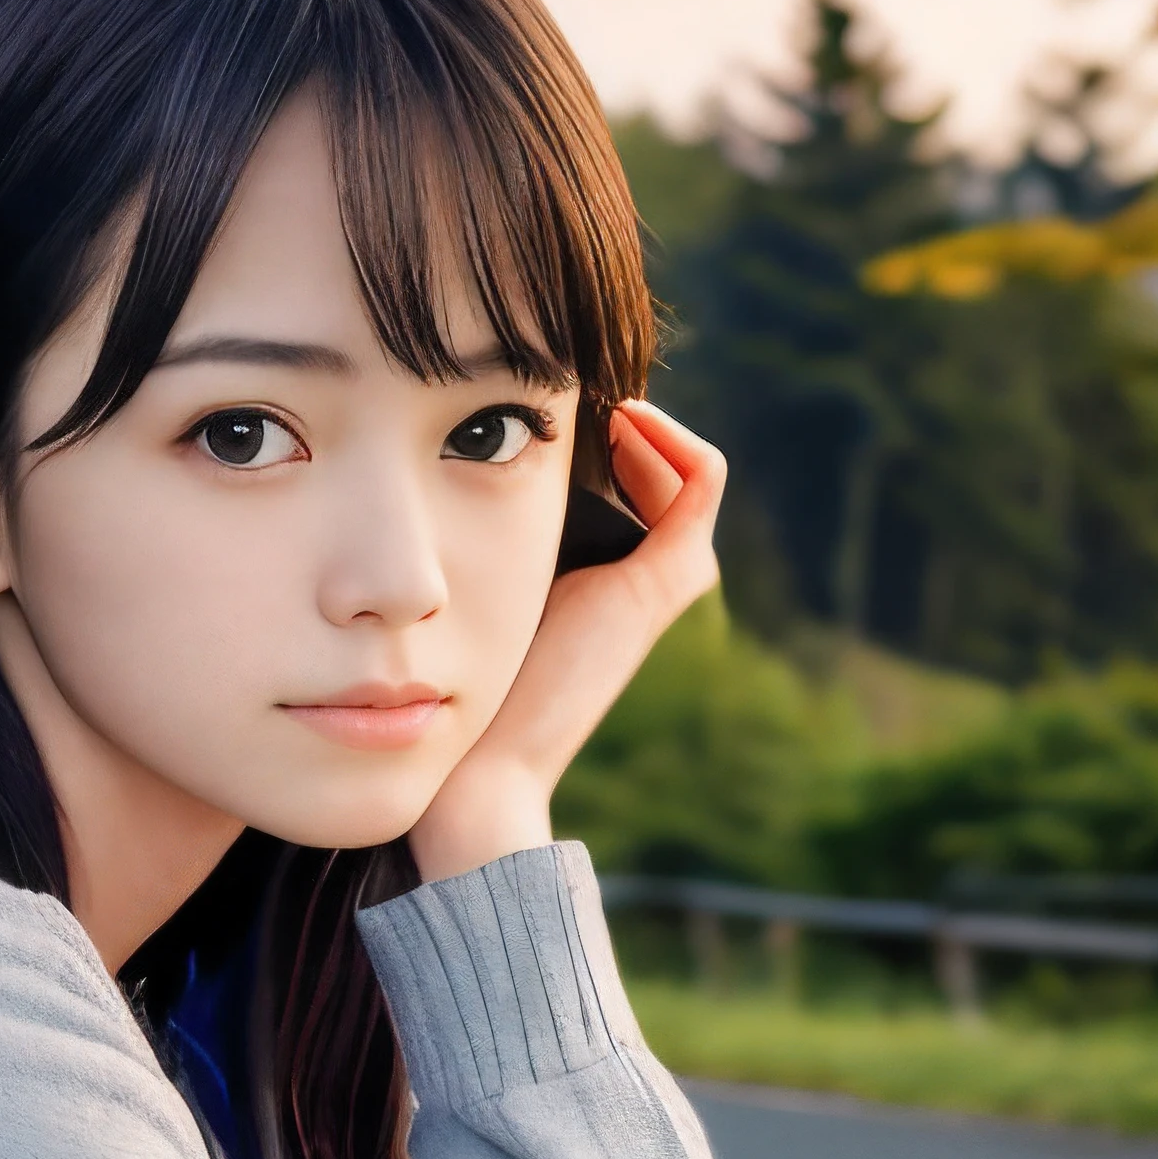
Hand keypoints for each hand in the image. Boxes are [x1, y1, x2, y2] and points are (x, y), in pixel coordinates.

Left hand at [406, 398, 726, 883]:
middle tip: (561, 395)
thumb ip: (488, 533)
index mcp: (608, 582)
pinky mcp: (666, 580)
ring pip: (686, 467)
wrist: (484, 763)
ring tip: (583, 404)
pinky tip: (616, 417)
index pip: (634, 477)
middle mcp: (651, 579)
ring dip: (643, 421)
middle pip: (660, 466)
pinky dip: (669, 435)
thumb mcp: (475, 584)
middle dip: (616, 418)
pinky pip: (702, 479)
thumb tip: (455, 457)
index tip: (539, 406)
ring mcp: (667, 579)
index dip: (597, 430)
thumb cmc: (461, 682)